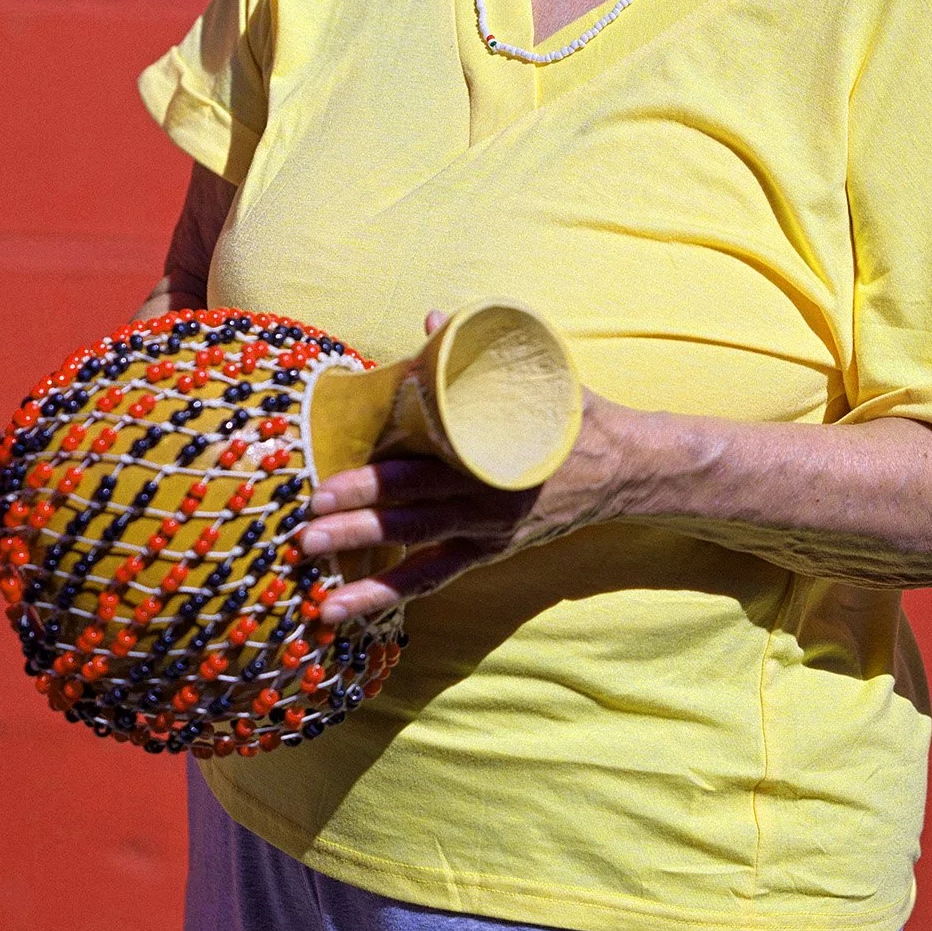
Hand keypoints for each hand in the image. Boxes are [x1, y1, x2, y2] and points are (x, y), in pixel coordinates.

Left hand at [301, 308, 629, 621]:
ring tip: (315, 588)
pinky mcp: (489, 553)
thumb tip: (431, 319)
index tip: (326, 486)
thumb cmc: (574, 417)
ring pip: (419, 555)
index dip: (373, 484)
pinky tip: (350, 611)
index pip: (423, 473)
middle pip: (411, 516)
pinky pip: (437, 579)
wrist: (627, 469)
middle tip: (304, 529)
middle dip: (354, 524)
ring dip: (365, 573)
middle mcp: (487, 503)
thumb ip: (477, 357)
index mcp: (491, 459)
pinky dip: (393, 595)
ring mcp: (487, 534)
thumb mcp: (539, 379)